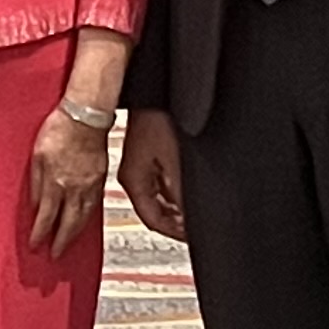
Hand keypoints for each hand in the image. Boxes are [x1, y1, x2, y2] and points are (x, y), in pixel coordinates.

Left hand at [23, 107, 112, 253]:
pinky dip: (87, 219)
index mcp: (55, 182)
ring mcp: (89, 185)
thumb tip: (34, 205)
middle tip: (55, 256)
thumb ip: (35, 183)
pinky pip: (94, 206)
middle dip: (60, 242)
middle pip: (68, 223)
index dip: (40, 234)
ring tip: (68, 244)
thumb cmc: (59, 129)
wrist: (86, 116)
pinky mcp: (100, 179)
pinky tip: (83, 222)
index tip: (36, 245)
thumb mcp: (36, 155)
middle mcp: (74, 188)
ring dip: (75, 234)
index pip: (46, 217)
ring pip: (83, 218)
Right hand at [117, 108, 187, 239]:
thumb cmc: (158, 119)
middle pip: (155, 210)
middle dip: (176, 221)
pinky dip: (176, 189)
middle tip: (195, 226)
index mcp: (133, 181)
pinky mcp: (149, 152)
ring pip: (160, 196)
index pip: (152, 220)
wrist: (155, 91)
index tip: (190, 236)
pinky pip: (162, 181)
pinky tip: (189, 187)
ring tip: (195, 209)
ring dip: (177, 205)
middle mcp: (134, 175)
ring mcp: (141, 164)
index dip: (174, 232)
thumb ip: (181, 194)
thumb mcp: (175, 162)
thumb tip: (190, 217)